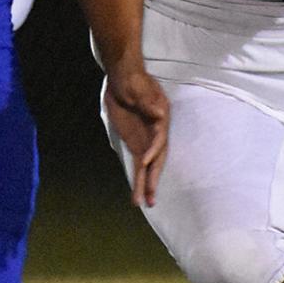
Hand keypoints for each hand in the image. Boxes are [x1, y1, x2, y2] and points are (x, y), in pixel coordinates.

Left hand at [103, 67, 168, 206]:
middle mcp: (156, 133)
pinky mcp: (135, 144)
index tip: (145, 161)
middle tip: (150, 198)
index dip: (154, 150)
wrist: (123, 78)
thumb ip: (147, 101)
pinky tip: (136, 193)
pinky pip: (137, 164)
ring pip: (147, 166)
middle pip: (157, 158)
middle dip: (153, 178)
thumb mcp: (139, 87)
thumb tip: (158, 114)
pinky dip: (137, 178)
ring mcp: (146, 140)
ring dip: (145, 185)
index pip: (159, 138)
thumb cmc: (133, 81)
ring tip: (141, 204)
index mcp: (160, 119)